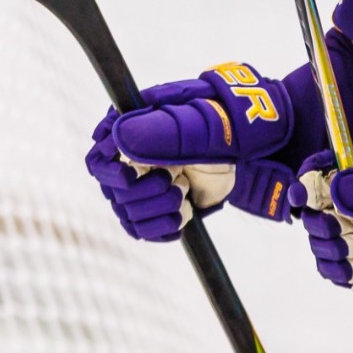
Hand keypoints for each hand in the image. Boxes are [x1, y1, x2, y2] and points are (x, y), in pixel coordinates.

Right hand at [84, 62, 295, 241]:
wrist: (253, 145)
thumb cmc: (231, 124)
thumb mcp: (205, 123)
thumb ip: (166, 130)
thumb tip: (122, 138)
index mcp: (132, 131)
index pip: (99, 160)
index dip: (112, 174)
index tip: (135, 177)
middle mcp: (130, 158)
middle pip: (115, 194)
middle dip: (147, 195)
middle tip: (178, 184)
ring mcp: (143, 183)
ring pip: (128, 214)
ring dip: (157, 212)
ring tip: (184, 196)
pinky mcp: (157, 205)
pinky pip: (143, 229)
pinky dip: (163, 228)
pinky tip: (183, 216)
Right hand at [291, 141, 352, 287]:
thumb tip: (332, 188)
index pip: (317, 171)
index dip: (305, 184)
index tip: (303, 198)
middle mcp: (346, 200)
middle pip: (311, 212)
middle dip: (327, 227)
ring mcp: (348, 229)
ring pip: (318, 243)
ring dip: (337, 252)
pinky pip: (330, 267)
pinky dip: (342, 272)